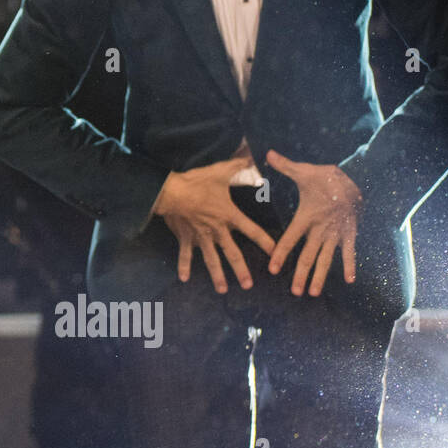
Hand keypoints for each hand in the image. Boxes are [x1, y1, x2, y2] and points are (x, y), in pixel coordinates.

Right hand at [153, 156, 276, 292]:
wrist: (170, 192)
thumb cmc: (196, 182)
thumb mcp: (219, 171)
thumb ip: (237, 166)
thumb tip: (251, 156)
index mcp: (229, 216)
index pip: (252, 231)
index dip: (266, 242)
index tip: (276, 254)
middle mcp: (217, 231)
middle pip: (232, 253)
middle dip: (241, 270)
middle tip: (249, 285)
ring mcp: (201, 237)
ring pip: (211, 259)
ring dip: (217, 276)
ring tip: (223, 290)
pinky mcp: (186, 237)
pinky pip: (185, 254)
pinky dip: (184, 266)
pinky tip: (184, 279)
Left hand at [265, 150, 361, 295]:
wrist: (359, 179)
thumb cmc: (327, 177)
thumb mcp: (304, 171)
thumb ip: (284, 166)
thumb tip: (266, 153)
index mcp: (307, 218)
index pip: (290, 239)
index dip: (280, 253)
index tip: (273, 269)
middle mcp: (321, 230)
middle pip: (309, 256)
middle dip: (302, 274)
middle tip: (295, 292)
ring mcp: (336, 234)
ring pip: (327, 259)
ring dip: (320, 276)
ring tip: (313, 293)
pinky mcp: (349, 234)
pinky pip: (350, 253)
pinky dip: (350, 266)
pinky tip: (349, 281)